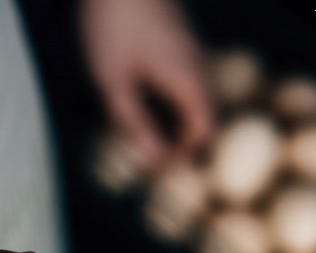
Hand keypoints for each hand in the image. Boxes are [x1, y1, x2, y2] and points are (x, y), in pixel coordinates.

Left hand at [81, 0, 212, 162]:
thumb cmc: (112, 25)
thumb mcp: (113, 82)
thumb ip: (133, 122)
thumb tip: (153, 158)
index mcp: (189, 80)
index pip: (203, 132)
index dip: (183, 155)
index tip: (155, 165)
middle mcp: (199, 64)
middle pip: (203, 115)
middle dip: (179, 139)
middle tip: (147, 154)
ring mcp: (191, 47)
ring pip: (194, 95)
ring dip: (173, 117)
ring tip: (141, 129)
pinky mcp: (178, 37)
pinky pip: (184, 77)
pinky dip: (169, 97)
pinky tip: (138, 96)